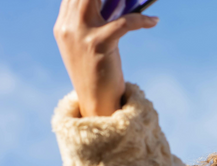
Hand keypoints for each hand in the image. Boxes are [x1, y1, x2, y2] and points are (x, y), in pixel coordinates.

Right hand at [53, 0, 157, 116]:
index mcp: (63, 27)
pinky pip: (124, 22)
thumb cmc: (99, 74)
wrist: (96, 104)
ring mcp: (81, 35)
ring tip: (138, 2)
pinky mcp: (98, 44)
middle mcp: (68, 27)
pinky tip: (153, 22)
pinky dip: (141, 20)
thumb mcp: (89, 46)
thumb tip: (116, 5)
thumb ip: (92, 24)